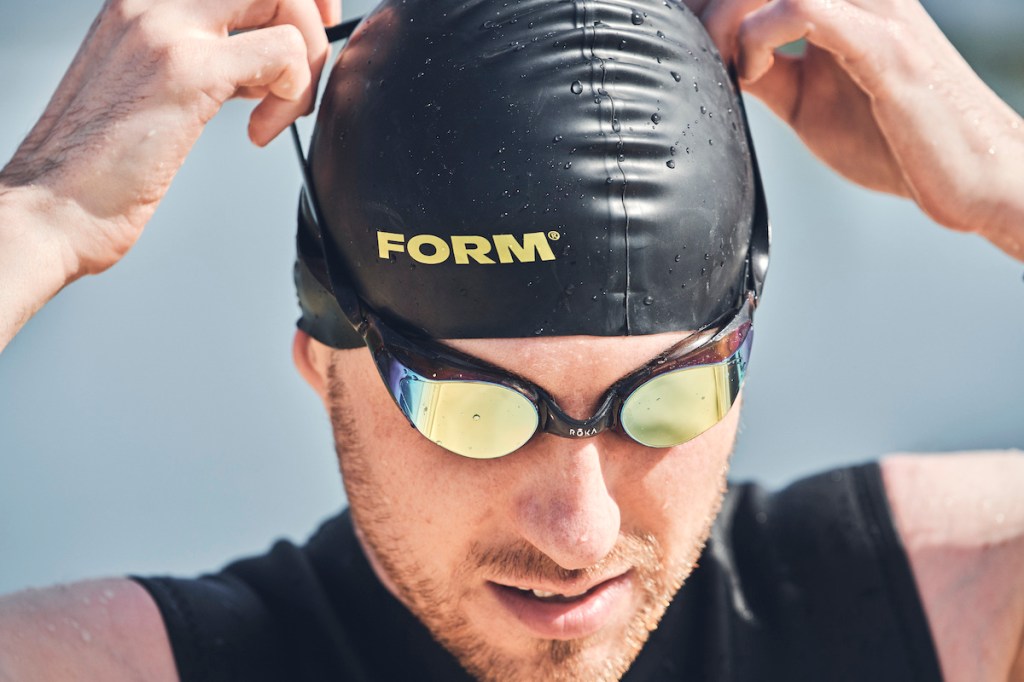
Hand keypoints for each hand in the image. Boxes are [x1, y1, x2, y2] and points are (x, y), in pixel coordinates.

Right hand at [0, 0, 339, 281]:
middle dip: (308, 24)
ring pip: (284, 2)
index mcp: (142, 2)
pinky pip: (282, 53)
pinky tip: (259, 132)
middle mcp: (151, 1)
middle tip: (303, 76)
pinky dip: (292, 95)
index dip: (289, 1)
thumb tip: (263, 63)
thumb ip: (203, 59)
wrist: (50, 208)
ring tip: (274, 113)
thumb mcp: (154, 89)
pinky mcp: (188, 72)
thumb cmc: (99, 166)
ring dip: (304, 64)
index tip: (307, 32)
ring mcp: (167, 30)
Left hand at [685, 0, 1023, 258]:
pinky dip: (757, 36)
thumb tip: (712, 63)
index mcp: (845, 0)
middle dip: (706, 2)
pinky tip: (748, 74)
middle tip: (683, 45)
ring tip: (717, 62)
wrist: (970, 178)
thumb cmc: (894, 141)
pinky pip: (804, 6)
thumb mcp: (808, 102)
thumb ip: (765, 73)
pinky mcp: (884, 47)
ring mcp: (876, 11)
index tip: (675, 28)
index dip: (708, 0)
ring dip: (724, 14)